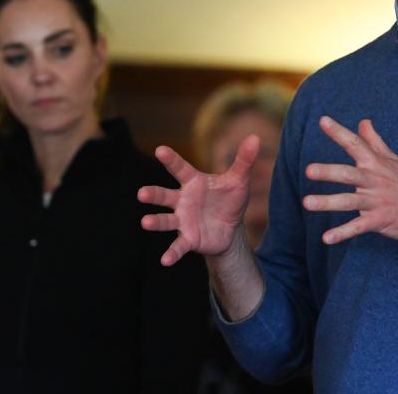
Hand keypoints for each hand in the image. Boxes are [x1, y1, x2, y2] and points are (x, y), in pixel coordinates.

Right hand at [138, 135, 258, 265]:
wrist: (230, 229)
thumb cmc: (229, 199)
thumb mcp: (239, 181)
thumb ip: (244, 161)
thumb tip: (255, 137)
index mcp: (193, 182)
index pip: (180, 168)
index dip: (170, 159)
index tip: (160, 150)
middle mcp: (182, 200)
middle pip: (164, 195)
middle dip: (153, 194)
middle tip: (142, 194)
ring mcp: (182, 220)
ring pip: (165, 220)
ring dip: (155, 221)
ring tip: (145, 222)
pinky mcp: (188, 239)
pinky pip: (178, 246)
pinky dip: (171, 254)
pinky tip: (165, 261)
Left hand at [303, 116, 397, 246]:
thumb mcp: (393, 159)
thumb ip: (374, 141)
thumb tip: (363, 121)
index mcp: (376, 163)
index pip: (355, 144)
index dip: (339, 132)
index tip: (323, 121)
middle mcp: (375, 180)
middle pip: (349, 174)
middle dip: (329, 172)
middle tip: (308, 170)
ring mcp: (377, 201)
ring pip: (349, 201)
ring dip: (328, 202)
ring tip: (306, 203)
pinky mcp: (379, 220)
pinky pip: (358, 227)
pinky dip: (342, 233)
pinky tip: (326, 238)